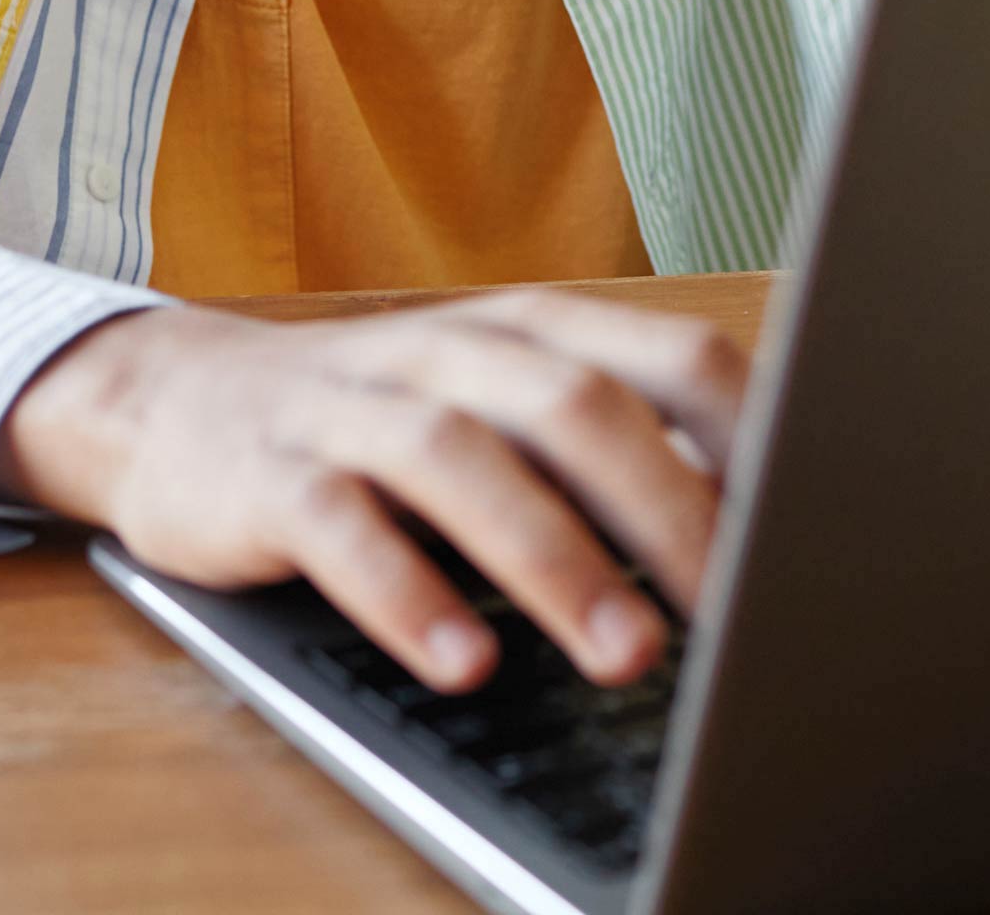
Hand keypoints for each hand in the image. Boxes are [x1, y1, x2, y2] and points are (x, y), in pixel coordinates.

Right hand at [0, 289, 748, 693]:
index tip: (816, 522)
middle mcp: (451, 350)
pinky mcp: (272, 477)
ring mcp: (355, 407)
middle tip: (734, 612)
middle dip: (665, 509)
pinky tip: (461, 660)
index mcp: (530, 329)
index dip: (751, 433)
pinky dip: (405, 594)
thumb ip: (615, 450)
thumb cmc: (381, 426)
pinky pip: (343, 528)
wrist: (174, 403)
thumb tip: (765, 525)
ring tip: (623, 654)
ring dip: (552, 558)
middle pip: (575, 403)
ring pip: (463, 458)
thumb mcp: (501, 413)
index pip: (668, 353)